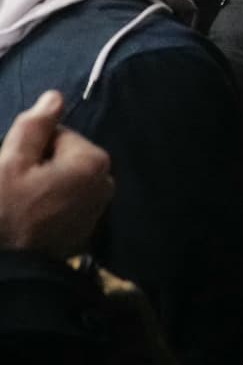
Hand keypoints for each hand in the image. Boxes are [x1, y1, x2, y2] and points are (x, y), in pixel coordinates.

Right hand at [0, 91, 114, 258]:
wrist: (10, 271)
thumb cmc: (6, 213)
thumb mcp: (11, 162)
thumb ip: (34, 126)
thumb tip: (54, 96)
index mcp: (94, 161)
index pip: (58, 135)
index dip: (31, 148)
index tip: (16, 169)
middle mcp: (106, 182)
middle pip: (63, 158)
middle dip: (38, 167)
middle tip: (15, 190)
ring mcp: (99, 208)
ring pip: (63, 180)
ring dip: (42, 186)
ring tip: (21, 207)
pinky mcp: (86, 229)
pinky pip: (66, 203)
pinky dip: (49, 206)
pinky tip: (30, 221)